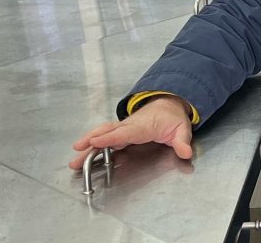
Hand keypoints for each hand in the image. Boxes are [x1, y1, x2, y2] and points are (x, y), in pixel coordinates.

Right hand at [69, 95, 194, 169]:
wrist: (168, 103)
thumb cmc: (173, 118)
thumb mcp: (182, 129)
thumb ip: (182, 142)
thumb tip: (185, 152)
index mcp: (144, 126)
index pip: (125, 132)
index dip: (110, 138)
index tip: (95, 142)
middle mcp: (130, 126)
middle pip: (108, 133)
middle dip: (92, 141)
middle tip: (77, 150)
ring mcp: (124, 128)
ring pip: (103, 134)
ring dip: (88, 144)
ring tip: (75, 158)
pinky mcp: (121, 132)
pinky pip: (106, 136)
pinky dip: (93, 143)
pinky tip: (84, 153)